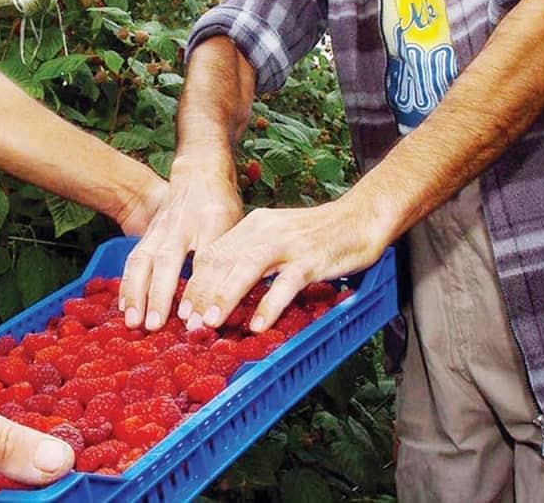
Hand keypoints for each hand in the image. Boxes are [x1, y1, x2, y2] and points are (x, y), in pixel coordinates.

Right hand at [118, 155, 243, 330]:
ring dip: (135, 293)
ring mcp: (159, 230)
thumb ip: (230, 257)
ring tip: (132, 321)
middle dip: (159, 294)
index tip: (194, 318)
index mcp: (210, 222)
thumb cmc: (220, 205)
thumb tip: (227, 299)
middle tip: (155, 325)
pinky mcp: (147, 235)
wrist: (197, 174)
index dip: (199, 288)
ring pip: (143, 261)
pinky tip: (124, 307)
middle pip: (166, 260)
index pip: (205, 258)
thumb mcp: (234, 225)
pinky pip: (133, 261)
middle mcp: (180, 227)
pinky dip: (126, 285)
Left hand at [177, 197, 388, 331]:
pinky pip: (286, 284)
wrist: (361, 217)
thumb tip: (223, 285)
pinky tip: (258, 326)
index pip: (214, 253)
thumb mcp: (276, 236)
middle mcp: (265, 231)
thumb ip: (252, 255)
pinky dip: (270, 305)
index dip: (195, 282)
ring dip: (225, 297)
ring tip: (209, 323)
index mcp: (253, 225)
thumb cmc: (317, 233)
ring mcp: (289, 244)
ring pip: (247, 269)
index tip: (182, 308)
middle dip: (202, 294)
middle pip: (223, 261)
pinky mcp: (312, 259)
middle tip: (188, 323)